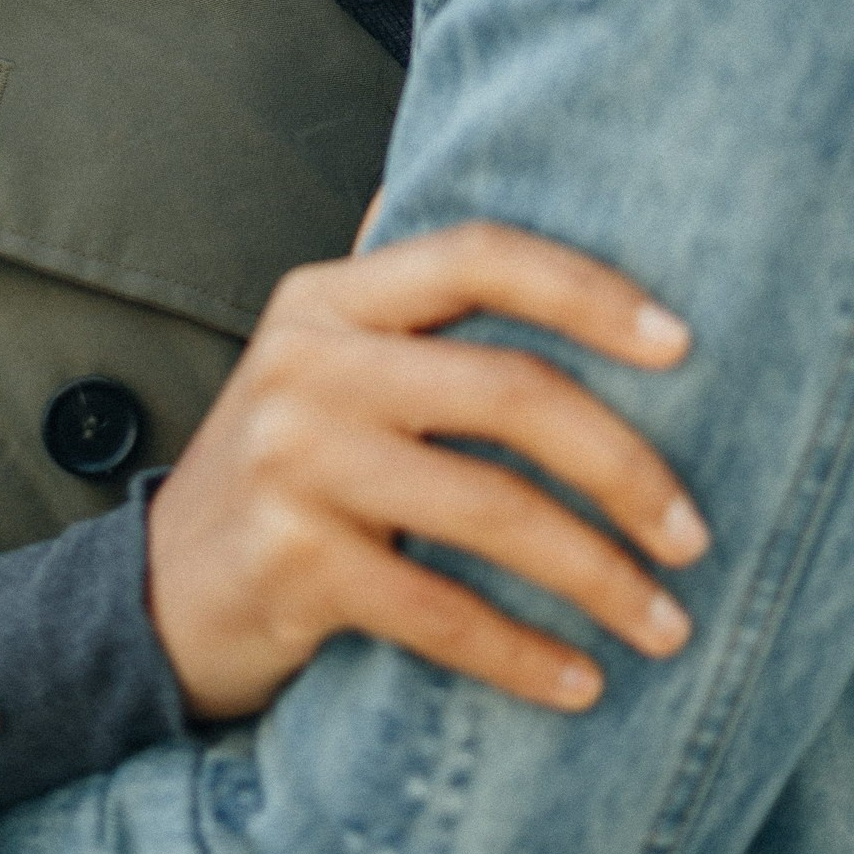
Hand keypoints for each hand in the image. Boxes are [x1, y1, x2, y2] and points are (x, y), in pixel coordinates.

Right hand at [144, 223, 707, 723]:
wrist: (157, 592)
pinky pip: (439, 611)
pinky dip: (522, 655)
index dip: (588, 291)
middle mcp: (309, 363)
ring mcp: (294, 463)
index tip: (684, 344)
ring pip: (489, 508)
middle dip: (625, 466)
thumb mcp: (327, 357)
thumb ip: (405, 287)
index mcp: (332, 297)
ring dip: (596, 576)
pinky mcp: (291, 565)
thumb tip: (517, 170)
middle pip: (508, 390)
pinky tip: (580, 683)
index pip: (478, 255)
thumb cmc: (289, 466)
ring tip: (667, 625)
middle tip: (696, 535)